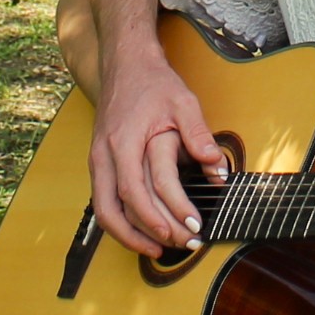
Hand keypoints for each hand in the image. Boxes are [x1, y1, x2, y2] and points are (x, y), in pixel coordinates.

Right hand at [87, 41, 225, 254]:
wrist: (126, 64)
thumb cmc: (154, 83)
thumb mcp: (183, 102)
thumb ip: (199, 135)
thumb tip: (217, 169)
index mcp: (123, 142)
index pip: (134, 192)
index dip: (158, 217)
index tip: (184, 230)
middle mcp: (103, 155)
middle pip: (112, 210)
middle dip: (143, 236)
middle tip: (175, 248)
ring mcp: (97, 160)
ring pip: (103, 211)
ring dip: (128, 235)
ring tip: (157, 250)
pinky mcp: (99, 163)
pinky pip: (103, 201)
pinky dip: (120, 222)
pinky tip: (142, 231)